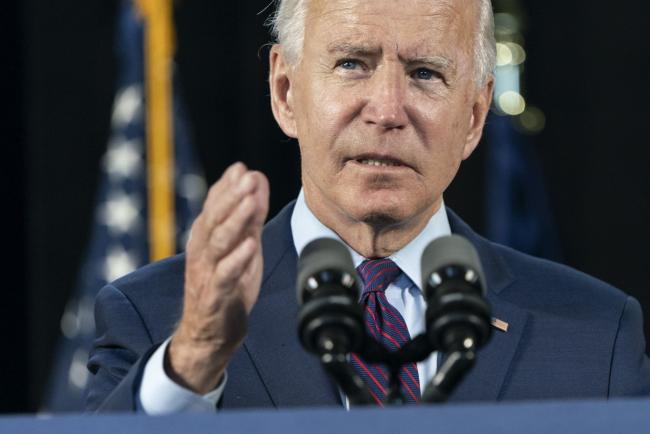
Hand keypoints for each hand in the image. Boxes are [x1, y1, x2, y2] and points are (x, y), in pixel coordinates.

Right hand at [166, 162, 268, 393]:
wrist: (209, 335)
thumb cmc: (228, 285)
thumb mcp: (242, 246)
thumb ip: (249, 215)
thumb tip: (255, 177)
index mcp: (205, 237)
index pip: (213, 206)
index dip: (227, 187)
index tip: (242, 169)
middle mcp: (202, 252)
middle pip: (214, 219)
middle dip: (231, 197)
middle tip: (248, 177)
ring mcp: (206, 274)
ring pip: (218, 242)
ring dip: (235, 220)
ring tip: (250, 201)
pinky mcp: (215, 297)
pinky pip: (225, 275)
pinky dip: (237, 260)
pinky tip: (251, 245)